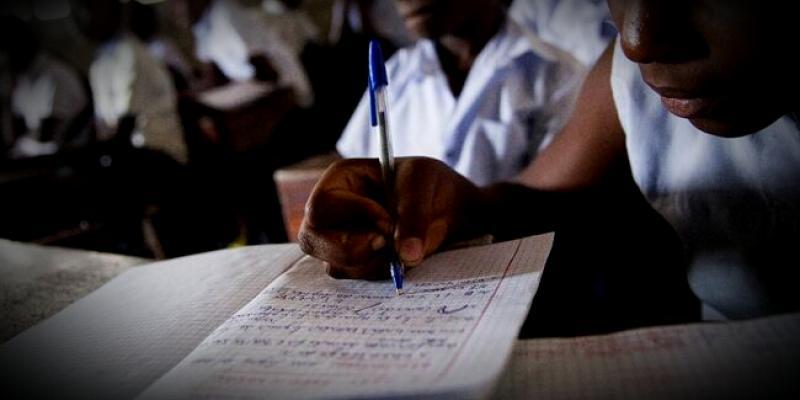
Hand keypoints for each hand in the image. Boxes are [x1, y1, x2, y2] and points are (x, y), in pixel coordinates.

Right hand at [298, 157, 486, 278]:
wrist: (447, 207)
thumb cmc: (428, 183)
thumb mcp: (423, 183)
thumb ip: (413, 214)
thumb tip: (406, 256)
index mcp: (340, 181)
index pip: (323, 205)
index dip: (353, 216)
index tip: (388, 221)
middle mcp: (332, 213)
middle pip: (312, 240)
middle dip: (350, 250)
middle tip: (384, 245)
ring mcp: (340, 240)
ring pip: (335, 265)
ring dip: (372, 263)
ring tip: (402, 246)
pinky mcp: (356, 263)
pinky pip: (357, 278)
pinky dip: (381, 273)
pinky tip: (400, 258)